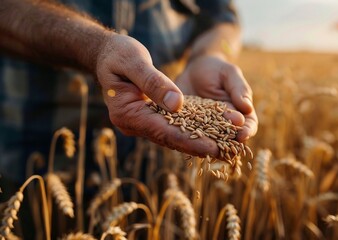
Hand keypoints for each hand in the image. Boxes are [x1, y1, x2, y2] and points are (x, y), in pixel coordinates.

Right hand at [95, 33, 218, 156]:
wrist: (107, 53)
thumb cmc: (118, 53)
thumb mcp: (134, 61)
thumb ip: (154, 82)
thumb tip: (178, 105)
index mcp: (127, 113)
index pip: (163, 130)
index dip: (189, 140)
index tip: (213, 147)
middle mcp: (133, 123)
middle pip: (170, 138)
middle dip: (198, 146)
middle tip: (226, 153)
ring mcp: (141, 122)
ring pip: (173, 136)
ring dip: (198, 142)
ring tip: (224, 148)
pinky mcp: (149, 117)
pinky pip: (172, 127)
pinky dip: (191, 131)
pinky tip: (211, 134)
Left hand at [175, 54, 257, 141]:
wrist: (192, 70)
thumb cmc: (217, 70)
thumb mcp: (229, 74)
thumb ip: (239, 89)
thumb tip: (248, 108)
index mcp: (240, 113)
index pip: (248, 125)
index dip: (247, 131)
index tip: (243, 134)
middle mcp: (224, 126)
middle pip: (230, 139)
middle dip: (227, 144)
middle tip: (225, 147)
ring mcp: (205, 129)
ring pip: (209, 142)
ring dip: (207, 147)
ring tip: (204, 148)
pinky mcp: (187, 128)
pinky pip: (188, 137)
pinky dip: (187, 140)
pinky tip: (184, 141)